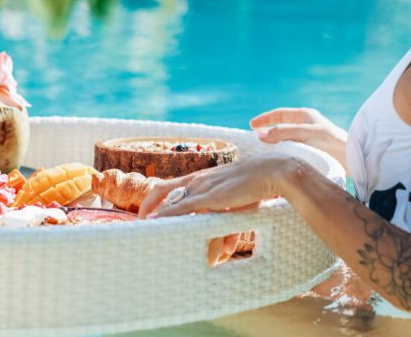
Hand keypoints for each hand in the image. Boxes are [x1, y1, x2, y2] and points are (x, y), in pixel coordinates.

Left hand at [138, 155, 294, 219]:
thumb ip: (224, 212)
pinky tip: (157, 224)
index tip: (146, 214)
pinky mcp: (210, 196)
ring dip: (157, 217)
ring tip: (146, 231)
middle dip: (146, 207)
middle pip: (160, 190)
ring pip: (170, 201)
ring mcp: (202, 186)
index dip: (154, 199)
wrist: (271, 170)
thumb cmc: (256, 184)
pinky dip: (168, 216)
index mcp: (201, 176)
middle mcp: (196, 179)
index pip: (167, 185)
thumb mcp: (234, 197)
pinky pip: (182, 208)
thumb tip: (224, 240)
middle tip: (140, 224)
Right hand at [250, 107, 347, 169]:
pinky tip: (278, 160)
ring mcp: (309, 137)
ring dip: (274, 142)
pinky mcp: (312, 150)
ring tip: (262, 151)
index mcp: (305, 115)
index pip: (279, 114)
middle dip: (267, 130)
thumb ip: (283, 133)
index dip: (264, 119)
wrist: (352, 158)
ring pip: (286, 138)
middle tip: (254, 139)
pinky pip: (292, 148)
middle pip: (281, 125)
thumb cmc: (331, 142)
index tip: (251, 125)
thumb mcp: (305, 134)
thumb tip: (259, 135)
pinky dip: (282, 151)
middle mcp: (306, 124)